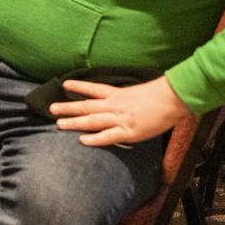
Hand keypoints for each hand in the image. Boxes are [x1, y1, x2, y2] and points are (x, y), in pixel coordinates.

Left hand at [51, 76, 193, 146]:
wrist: (173, 99)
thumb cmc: (161, 94)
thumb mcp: (139, 91)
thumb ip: (126, 96)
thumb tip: (118, 99)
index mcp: (118, 93)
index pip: (94, 88)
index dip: (78, 86)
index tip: (64, 84)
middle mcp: (115, 105)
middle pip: (87, 105)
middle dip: (68, 107)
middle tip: (51, 109)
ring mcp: (121, 118)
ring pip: (92, 120)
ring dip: (75, 122)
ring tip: (59, 124)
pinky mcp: (130, 132)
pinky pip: (109, 136)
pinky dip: (95, 138)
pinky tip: (82, 140)